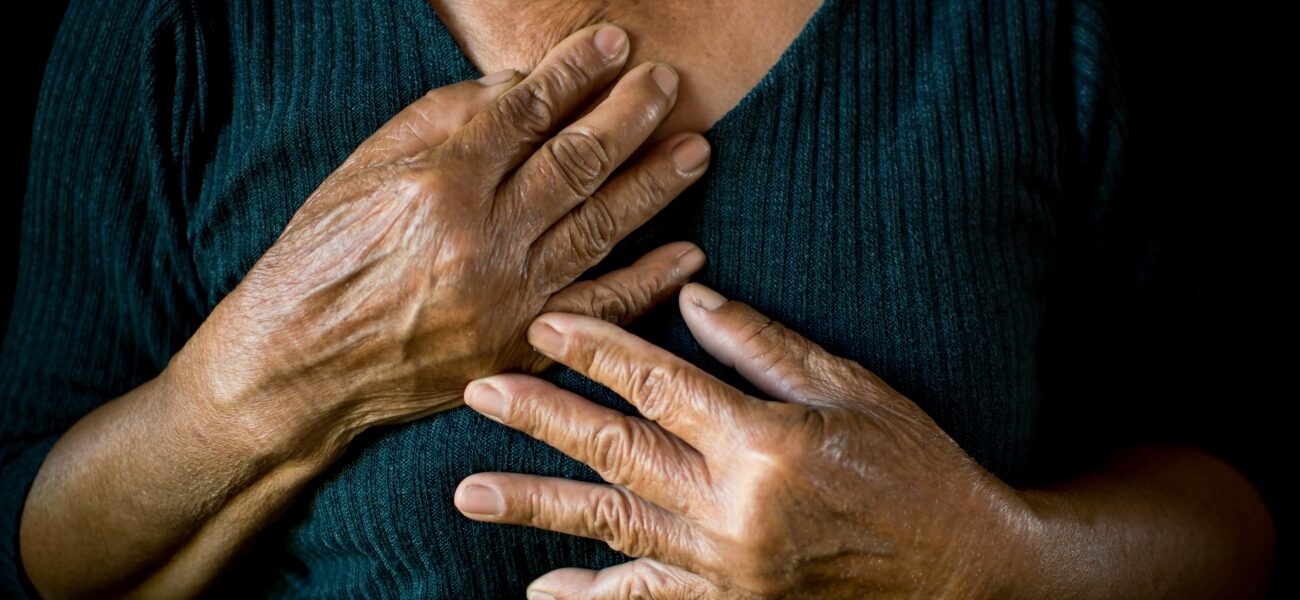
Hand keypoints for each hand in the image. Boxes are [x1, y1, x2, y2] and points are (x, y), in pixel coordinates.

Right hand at [176, 25, 711, 459]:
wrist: (299, 368)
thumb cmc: (319, 259)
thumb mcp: (360, 171)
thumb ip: (439, 121)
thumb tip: (514, 86)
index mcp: (437, 183)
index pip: (526, 112)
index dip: (576, 73)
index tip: (613, 44)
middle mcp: (480, 237)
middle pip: (577, 163)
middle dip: (630, 116)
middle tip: (667, 84)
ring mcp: (506, 295)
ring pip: (600, 227)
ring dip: (655, 186)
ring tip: (696, 149)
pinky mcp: (518, 343)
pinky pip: (599, 308)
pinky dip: (648, 281)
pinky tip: (688, 253)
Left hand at [455, 283, 1036, 598]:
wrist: (966, 570)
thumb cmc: (917, 466)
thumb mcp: (852, 390)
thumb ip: (763, 347)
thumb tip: (689, 296)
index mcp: (763, 443)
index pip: (659, 383)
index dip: (597, 348)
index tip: (544, 323)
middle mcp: (733, 509)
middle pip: (616, 451)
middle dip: (540, 418)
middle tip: (477, 390)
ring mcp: (727, 568)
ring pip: (612, 527)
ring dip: (537, 506)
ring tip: (468, 491)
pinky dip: (592, 599)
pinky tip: (541, 591)